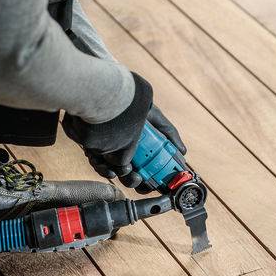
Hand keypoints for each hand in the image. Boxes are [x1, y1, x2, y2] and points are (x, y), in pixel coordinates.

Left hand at [63, 72, 185, 187]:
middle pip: (128, 174)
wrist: (106, 91)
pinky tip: (109, 166)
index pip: (145, 169)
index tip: (154, 184)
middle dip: (134, 180)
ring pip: (113, 172)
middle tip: (139, 179)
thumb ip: (169, 133)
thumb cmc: (132, 102)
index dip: (150, 180)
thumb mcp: (154, 117)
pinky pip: (98, 164)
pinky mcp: (92, 147)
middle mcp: (122, 150)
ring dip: (120, 176)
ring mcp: (107, 150)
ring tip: (126, 171)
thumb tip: (183, 152)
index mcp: (137, 147)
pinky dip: (103, 168)